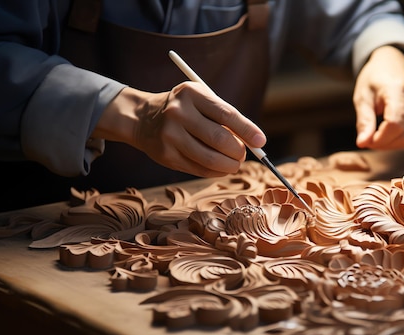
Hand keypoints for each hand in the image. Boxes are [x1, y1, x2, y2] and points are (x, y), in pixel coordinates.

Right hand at [93, 82, 266, 177]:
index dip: (247, 130)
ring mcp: (170, 136)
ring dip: (230, 165)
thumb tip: (254, 142)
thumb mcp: (201, 101)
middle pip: (219, 139)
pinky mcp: (166, 156)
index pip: (226, 114)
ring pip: (210, 158)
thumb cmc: (184, 108)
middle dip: (238, 151)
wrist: (142, 118)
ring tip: (235, 163)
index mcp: (191, 94)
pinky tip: (221, 168)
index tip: (261, 141)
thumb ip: (226, 118)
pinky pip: (199, 169)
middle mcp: (178, 113)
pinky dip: (216, 171)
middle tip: (244, 154)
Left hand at [353, 45, 403, 149]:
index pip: (394, 125)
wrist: (393, 64)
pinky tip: (388, 135)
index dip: (379, 139)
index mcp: (397, 90)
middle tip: (369, 139)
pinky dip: (401, 142)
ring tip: (378, 136)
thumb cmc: (374, 80)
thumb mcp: (362, 97)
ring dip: (393, 145)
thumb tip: (362, 144)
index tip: (366, 139)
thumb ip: (364, 120)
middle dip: (385, 144)